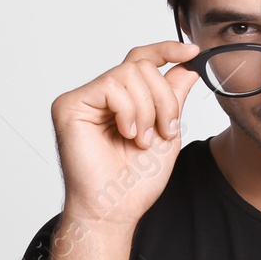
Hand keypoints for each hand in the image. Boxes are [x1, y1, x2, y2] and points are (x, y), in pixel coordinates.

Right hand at [52, 41, 201, 230]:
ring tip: (142, 140)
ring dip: (147, 109)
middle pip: (141, 64)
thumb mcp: (167, 132)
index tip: (191, 51)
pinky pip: (110, 86)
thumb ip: (174, 97)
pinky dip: (129, 111)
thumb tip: (187, 65)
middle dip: (164, 98)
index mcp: (121, 100)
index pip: (141, 60)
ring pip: (129, 72)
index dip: (166, 50)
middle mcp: (100, 95)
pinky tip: (127, 134)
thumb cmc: (134, 182)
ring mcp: (83, 99)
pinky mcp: (69, 105)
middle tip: (163, 132)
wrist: (114, 209)